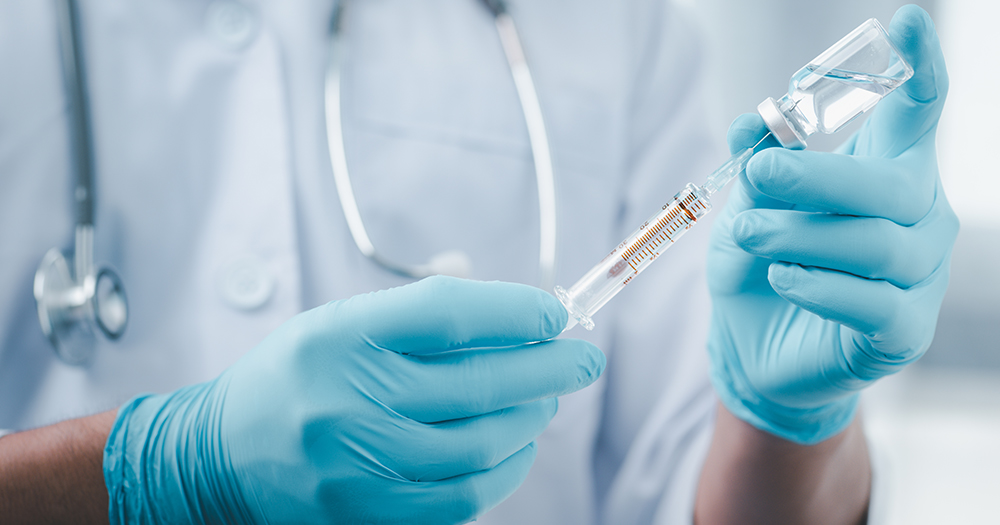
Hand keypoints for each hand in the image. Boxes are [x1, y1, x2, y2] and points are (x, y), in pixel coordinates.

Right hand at [103, 276, 604, 523]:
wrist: (221, 455)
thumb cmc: (297, 377)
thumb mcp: (341, 322)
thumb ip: (422, 311)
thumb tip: (518, 312)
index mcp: (340, 336)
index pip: (449, 313)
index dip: (515, 311)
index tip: (554, 314)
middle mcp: (347, 399)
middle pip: (478, 382)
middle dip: (549, 367)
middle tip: (583, 358)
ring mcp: (357, 465)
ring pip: (481, 445)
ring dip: (532, 419)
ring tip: (546, 401)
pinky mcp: (368, 514)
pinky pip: (463, 498)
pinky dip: (505, 470)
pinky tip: (516, 446)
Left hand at [706, 5, 956, 443]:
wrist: (752, 347)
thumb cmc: (759, 265)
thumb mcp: (745, 206)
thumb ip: (755, 162)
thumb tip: (755, 119)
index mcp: (886, 172)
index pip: (918, 115)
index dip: (921, 70)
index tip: (907, 21)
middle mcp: (918, 217)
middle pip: (892, 185)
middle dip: (819, 176)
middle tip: (759, 176)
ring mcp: (918, 277)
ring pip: (876, 243)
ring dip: (800, 234)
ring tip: (748, 233)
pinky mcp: (903, 332)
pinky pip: (872, 302)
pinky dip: (818, 285)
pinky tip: (782, 279)